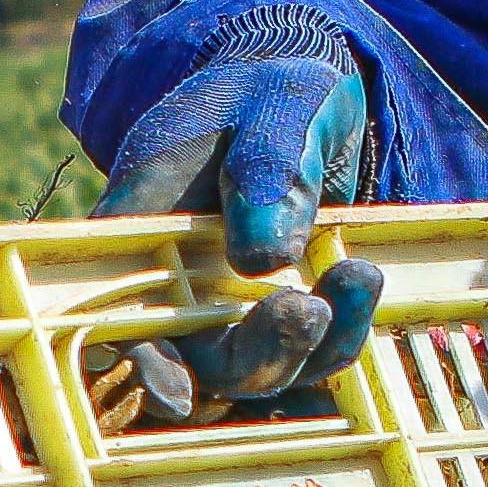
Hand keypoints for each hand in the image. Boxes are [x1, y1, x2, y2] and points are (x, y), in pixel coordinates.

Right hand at [97, 47, 380, 418]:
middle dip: (259, 352)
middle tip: (310, 308)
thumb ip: (265, 170)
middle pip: (199, 360)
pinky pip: (308, 356)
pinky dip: (340, 341)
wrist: (304, 98)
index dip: (144, 365)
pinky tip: (365, 297)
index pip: (122, 315)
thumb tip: (265, 259)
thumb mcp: (273, 108)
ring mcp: (229, 307)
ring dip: (313, 344)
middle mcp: (177, 285)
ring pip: (260, 367)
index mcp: (141, 230)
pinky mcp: (279, 316)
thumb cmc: (271, 92)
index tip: (177, 394)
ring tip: (359, 276)